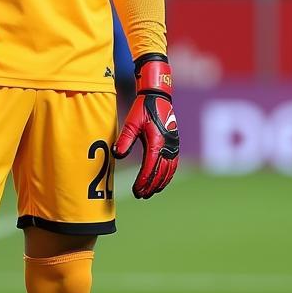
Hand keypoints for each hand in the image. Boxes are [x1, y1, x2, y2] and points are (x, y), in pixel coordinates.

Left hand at [113, 54, 178, 197]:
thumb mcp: (131, 123)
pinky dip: (168, 175)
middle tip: (141, 195)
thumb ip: (125, 140)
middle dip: (151, 185)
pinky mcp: (174, 144)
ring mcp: (173, 145)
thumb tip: (117, 155)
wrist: (158, 97)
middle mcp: (168, 146)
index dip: (143, 181)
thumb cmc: (143, 109)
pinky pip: (173, 165)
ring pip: (169, 170)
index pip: (150, 167)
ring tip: (150, 192)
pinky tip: (161, 181)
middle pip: (160, 172)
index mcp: (157, 142)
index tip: (136, 190)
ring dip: (160, 183)